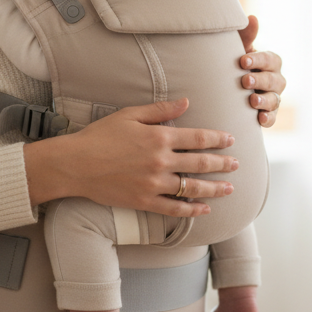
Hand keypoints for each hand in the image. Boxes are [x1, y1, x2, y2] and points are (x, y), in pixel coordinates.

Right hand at [24, 98, 237, 217]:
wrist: (74, 164)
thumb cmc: (99, 136)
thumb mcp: (130, 114)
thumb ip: (161, 110)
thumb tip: (186, 102)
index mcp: (159, 136)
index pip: (198, 138)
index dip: (217, 139)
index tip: (230, 140)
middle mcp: (161, 161)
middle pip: (201, 163)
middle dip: (223, 164)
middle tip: (236, 164)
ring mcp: (154, 183)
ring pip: (192, 187)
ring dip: (214, 188)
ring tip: (229, 188)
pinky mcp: (144, 201)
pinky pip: (174, 209)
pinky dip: (192, 210)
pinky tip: (204, 208)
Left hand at [238, 15, 285, 127]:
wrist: (227, 89)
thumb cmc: (235, 64)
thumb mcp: (238, 50)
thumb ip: (246, 36)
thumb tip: (252, 18)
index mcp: (270, 62)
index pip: (270, 59)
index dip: (258, 60)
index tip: (243, 61)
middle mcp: (276, 80)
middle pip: (274, 80)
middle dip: (260, 80)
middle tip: (244, 80)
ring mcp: (273, 98)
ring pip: (275, 99)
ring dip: (264, 100)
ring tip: (252, 100)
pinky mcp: (268, 114)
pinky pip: (272, 118)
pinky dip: (268, 118)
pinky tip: (260, 118)